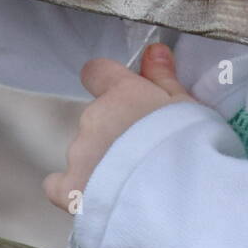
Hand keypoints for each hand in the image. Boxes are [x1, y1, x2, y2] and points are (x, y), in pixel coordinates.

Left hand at [43, 44, 197, 214]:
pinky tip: (93, 196)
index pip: (97, 72)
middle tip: (148, 153)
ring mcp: (79, 154)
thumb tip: (153, 51)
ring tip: (136, 183)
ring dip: (105, 161)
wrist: (178, 194)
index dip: (108, 84)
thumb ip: (164, 77)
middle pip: (97, 119)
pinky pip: (59, 186)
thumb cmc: (188, 144)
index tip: (126, 98)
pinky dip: (73, 188)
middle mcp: (94, 118)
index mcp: (121, 93)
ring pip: (85, 151)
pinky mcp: (72, 190)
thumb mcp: (186, 104)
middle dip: (117, 132)